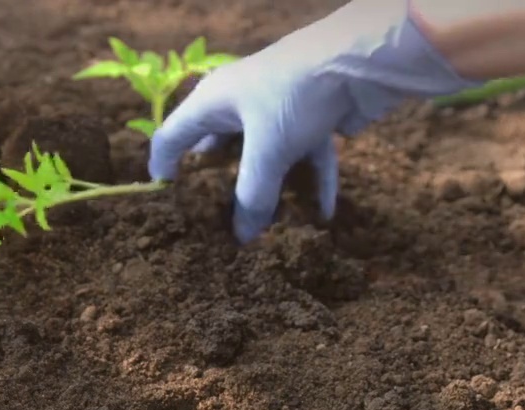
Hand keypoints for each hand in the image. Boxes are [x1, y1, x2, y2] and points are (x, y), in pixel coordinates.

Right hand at [149, 0, 481, 242]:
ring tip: (268, 226)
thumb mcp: (267, 151)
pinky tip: (322, 214)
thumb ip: (252, 197)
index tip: (163, 200)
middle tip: (215, 220)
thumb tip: (243, 237)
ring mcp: (278, 108)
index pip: (172, 136)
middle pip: (221, 149)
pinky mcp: (312, 116)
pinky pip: (305, 157)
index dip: (163, 166)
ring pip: (266, 157)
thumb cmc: (295, 95)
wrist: (362, 57)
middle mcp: (239, 102)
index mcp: (212, 102)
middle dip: (221, 186)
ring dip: (271, 190)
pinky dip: (313, 183)